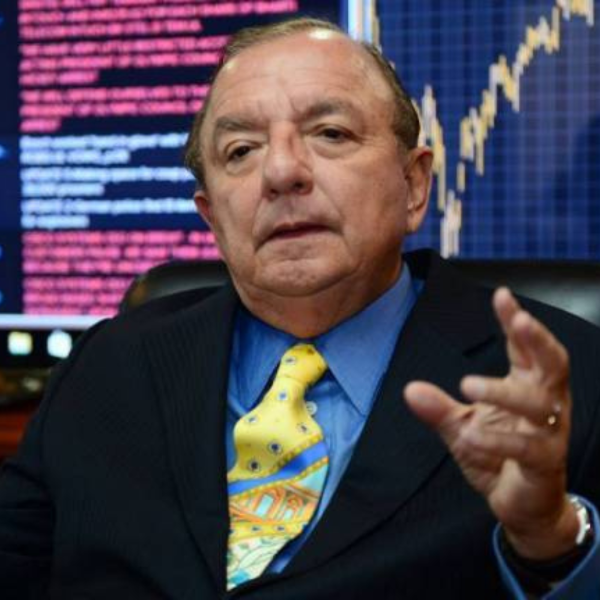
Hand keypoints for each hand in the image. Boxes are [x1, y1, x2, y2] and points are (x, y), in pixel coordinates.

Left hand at [404, 288, 579, 559]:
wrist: (521, 503)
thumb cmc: (497, 452)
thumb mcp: (461, 425)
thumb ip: (440, 408)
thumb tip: (409, 389)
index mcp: (529, 386)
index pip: (527, 348)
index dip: (516, 320)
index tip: (503, 294)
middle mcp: (546, 404)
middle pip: (554, 364)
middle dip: (538, 339)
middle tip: (518, 320)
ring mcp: (549, 433)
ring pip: (537, 404)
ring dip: (502, 391)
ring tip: (466, 385)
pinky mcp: (544, 462)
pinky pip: (525, 447)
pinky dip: (496, 439)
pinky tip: (468, 434)